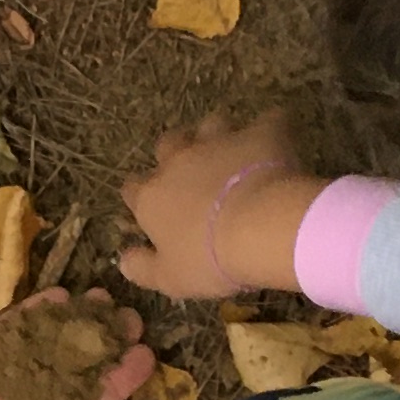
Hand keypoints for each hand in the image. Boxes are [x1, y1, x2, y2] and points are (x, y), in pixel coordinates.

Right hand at [0, 292, 153, 399]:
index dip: (114, 391)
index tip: (146, 358)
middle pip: (66, 380)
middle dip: (99, 353)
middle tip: (133, 318)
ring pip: (38, 352)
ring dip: (71, 328)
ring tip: (105, 299)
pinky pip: (0, 334)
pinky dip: (29, 316)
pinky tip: (57, 295)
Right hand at [116, 115, 323, 301]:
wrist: (260, 228)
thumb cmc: (209, 259)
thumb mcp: (170, 278)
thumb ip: (143, 267)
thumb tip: (122, 260)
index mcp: (153, 198)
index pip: (133, 189)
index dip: (141, 195)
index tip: (153, 207)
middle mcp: (179, 162)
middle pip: (168, 144)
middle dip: (176, 152)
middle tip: (194, 172)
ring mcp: (218, 143)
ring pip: (210, 124)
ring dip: (217, 135)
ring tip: (233, 151)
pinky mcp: (259, 135)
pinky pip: (268, 121)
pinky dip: (271, 128)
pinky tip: (277, 140)